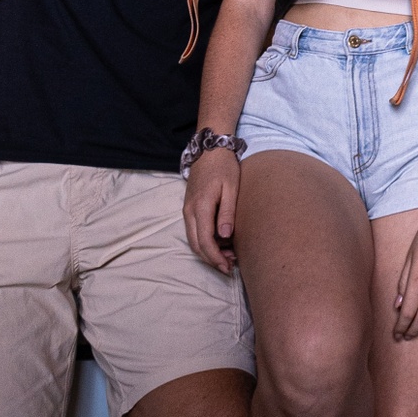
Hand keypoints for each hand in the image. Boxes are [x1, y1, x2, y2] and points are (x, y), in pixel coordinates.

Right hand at [183, 149, 240, 270]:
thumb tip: (225, 236)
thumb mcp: (231, 187)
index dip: (215, 257)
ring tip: (228, 257)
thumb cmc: (224, 167)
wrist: (210, 149)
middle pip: (196, 245)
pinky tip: (220, 243)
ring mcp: (187, 210)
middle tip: (230, 267)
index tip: (228, 267)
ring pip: (193, 240)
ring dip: (208, 252)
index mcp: (201, 206)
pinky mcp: (189, 208)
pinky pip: (193, 231)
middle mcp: (189, 211)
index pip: (205, 241)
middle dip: (211, 259)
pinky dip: (204, 242)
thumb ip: (227, 211)